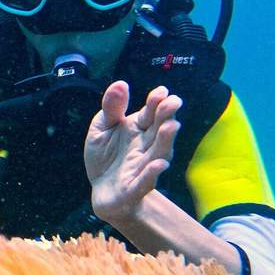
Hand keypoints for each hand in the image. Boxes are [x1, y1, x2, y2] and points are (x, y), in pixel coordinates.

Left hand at [85, 81, 181, 225]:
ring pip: (158, 153)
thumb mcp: (101, 128)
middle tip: (173, 102)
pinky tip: (159, 165)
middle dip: (166, 116)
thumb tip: (121, 83)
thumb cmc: (105, 156)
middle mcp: (146, 146)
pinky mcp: (135, 188)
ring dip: (165, 141)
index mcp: (138, 129)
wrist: (103, 191)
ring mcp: (143, 167)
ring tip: (170, 126)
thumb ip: (112, 108)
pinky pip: (146, 181)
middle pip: (158, 130)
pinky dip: (152, 174)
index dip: (156, 102)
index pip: (149, 113)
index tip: (162, 91)